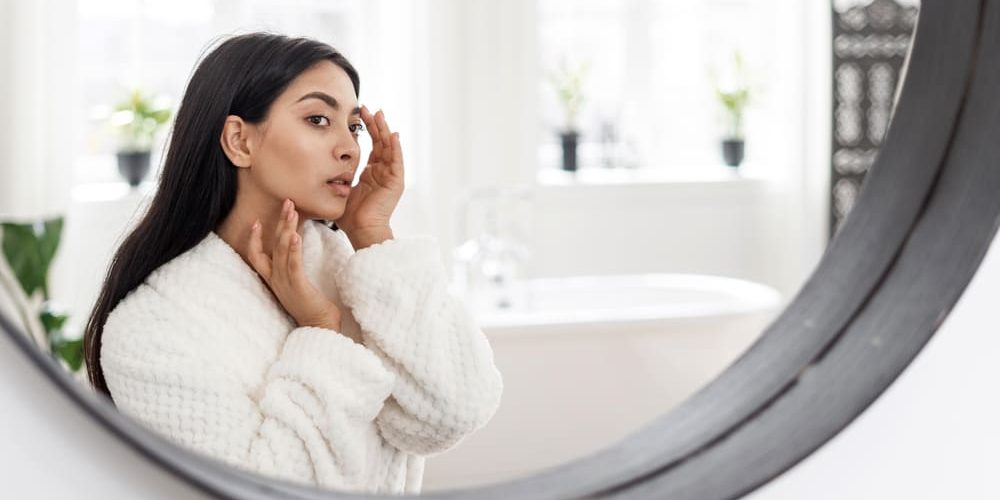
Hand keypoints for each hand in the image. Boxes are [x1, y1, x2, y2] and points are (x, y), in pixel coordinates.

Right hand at [247, 199, 345, 334]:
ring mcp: (285, 283)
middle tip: (287, 202)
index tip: (256, 221)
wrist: (319, 327)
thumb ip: (293, 269)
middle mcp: (276, 280)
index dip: (254, 239)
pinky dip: (293, 249)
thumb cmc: (312, 306)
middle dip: (279, 222)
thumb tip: (296, 250)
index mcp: (274, 279)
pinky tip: (296, 236)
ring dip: (286, 228)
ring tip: (292, 211)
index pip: (256, 256)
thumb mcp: (298, 285)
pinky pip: (293, 265)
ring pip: (281, 251)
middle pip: (272, 245)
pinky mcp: (298, 287)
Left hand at [336, 107, 403, 242]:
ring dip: (385, 131)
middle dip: (376, 125)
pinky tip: (393, 135)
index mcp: (371, 174)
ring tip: (380, 115)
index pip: (372, 146)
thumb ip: (334, 178)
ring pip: (390, 148)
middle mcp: (382, 173)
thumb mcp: (340, 190)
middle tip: (369, 108)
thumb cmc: (349, 216)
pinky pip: (397, 162)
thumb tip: (314, 170)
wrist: (360, 230)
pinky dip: (396, 148)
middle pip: (381, 143)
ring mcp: (390, 177)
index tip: (359, 115)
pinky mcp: (395, 183)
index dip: (367, 130)